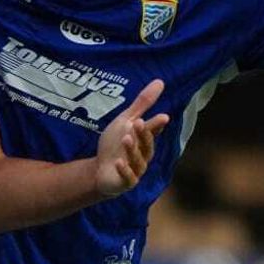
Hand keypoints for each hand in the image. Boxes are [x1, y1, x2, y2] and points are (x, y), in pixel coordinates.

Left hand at [95, 79, 169, 196]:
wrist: (101, 170)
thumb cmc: (116, 144)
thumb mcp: (126, 121)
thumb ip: (142, 104)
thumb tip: (160, 81)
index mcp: (145, 140)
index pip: (152, 131)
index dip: (156, 125)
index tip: (163, 117)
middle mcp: (144, 155)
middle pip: (146, 145)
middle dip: (144, 135)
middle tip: (139, 123)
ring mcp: (136, 170)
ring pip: (137, 160)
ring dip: (132, 150)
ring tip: (126, 138)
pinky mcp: (126, 182)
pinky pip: (128, 177)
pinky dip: (124, 170)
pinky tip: (118, 162)